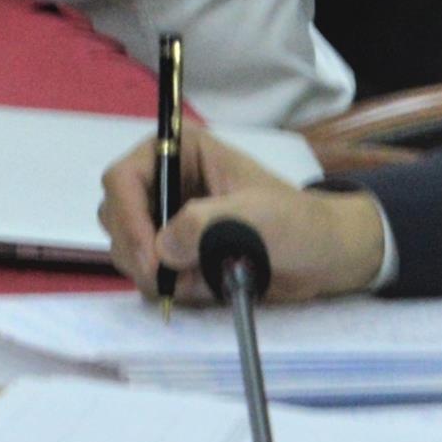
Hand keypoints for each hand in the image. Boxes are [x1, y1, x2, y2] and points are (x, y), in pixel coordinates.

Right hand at [99, 121, 383, 302]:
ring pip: (125, 246)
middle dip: (136, 250)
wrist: (326, 260)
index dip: (128, 218)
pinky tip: (200, 287)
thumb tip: (162, 249)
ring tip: (197, 282)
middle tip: (166, 281)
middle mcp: (163, 182)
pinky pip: (147, 271)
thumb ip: (208, 225)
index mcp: (178, 153)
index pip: (123, 178)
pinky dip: (167, 287)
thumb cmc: (299, 225)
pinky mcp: (174, 252)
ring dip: (153, 272)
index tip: (150, 259)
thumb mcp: (258, 218)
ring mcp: (165, 218)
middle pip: (115, 214)